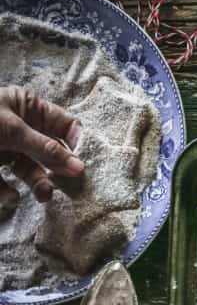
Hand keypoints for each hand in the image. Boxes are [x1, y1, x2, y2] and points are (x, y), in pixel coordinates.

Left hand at [0, 85, 83, 213]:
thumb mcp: (11, 130)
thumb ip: (46, 149)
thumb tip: (79, 167)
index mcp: (28, 107)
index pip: (65, 125)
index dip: (76, 143)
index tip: (80, 164)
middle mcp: (20, 128)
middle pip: (52, 152)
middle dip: (58, 169)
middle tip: (68, 186)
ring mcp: (6, 150)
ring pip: (33, 172)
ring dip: (39, 185)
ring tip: (42, 196)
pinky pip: (8, 186)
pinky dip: (8, 193)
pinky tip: (7, 194)